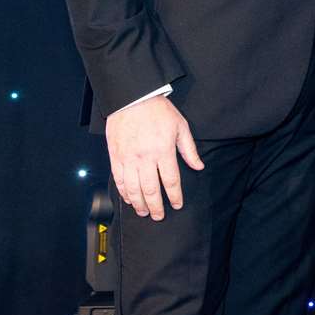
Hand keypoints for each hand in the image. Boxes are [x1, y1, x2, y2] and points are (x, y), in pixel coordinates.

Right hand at [106, 95, 203, 220]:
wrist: (132, 98)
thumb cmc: (158, 110)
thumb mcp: (180, 126)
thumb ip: (189, 149)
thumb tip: (199, 166)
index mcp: (163, 150)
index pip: (171, 181)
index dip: (175, 196)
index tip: (177, 204)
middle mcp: (145, 158)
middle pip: (151, 190)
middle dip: (156, 207)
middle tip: (159, 216)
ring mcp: (128, 158)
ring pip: (134, 189)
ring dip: (139, 204)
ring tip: (144, 212)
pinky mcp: (115, 157)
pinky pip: (119, 180)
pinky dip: (124, 193)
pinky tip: (129, 199)